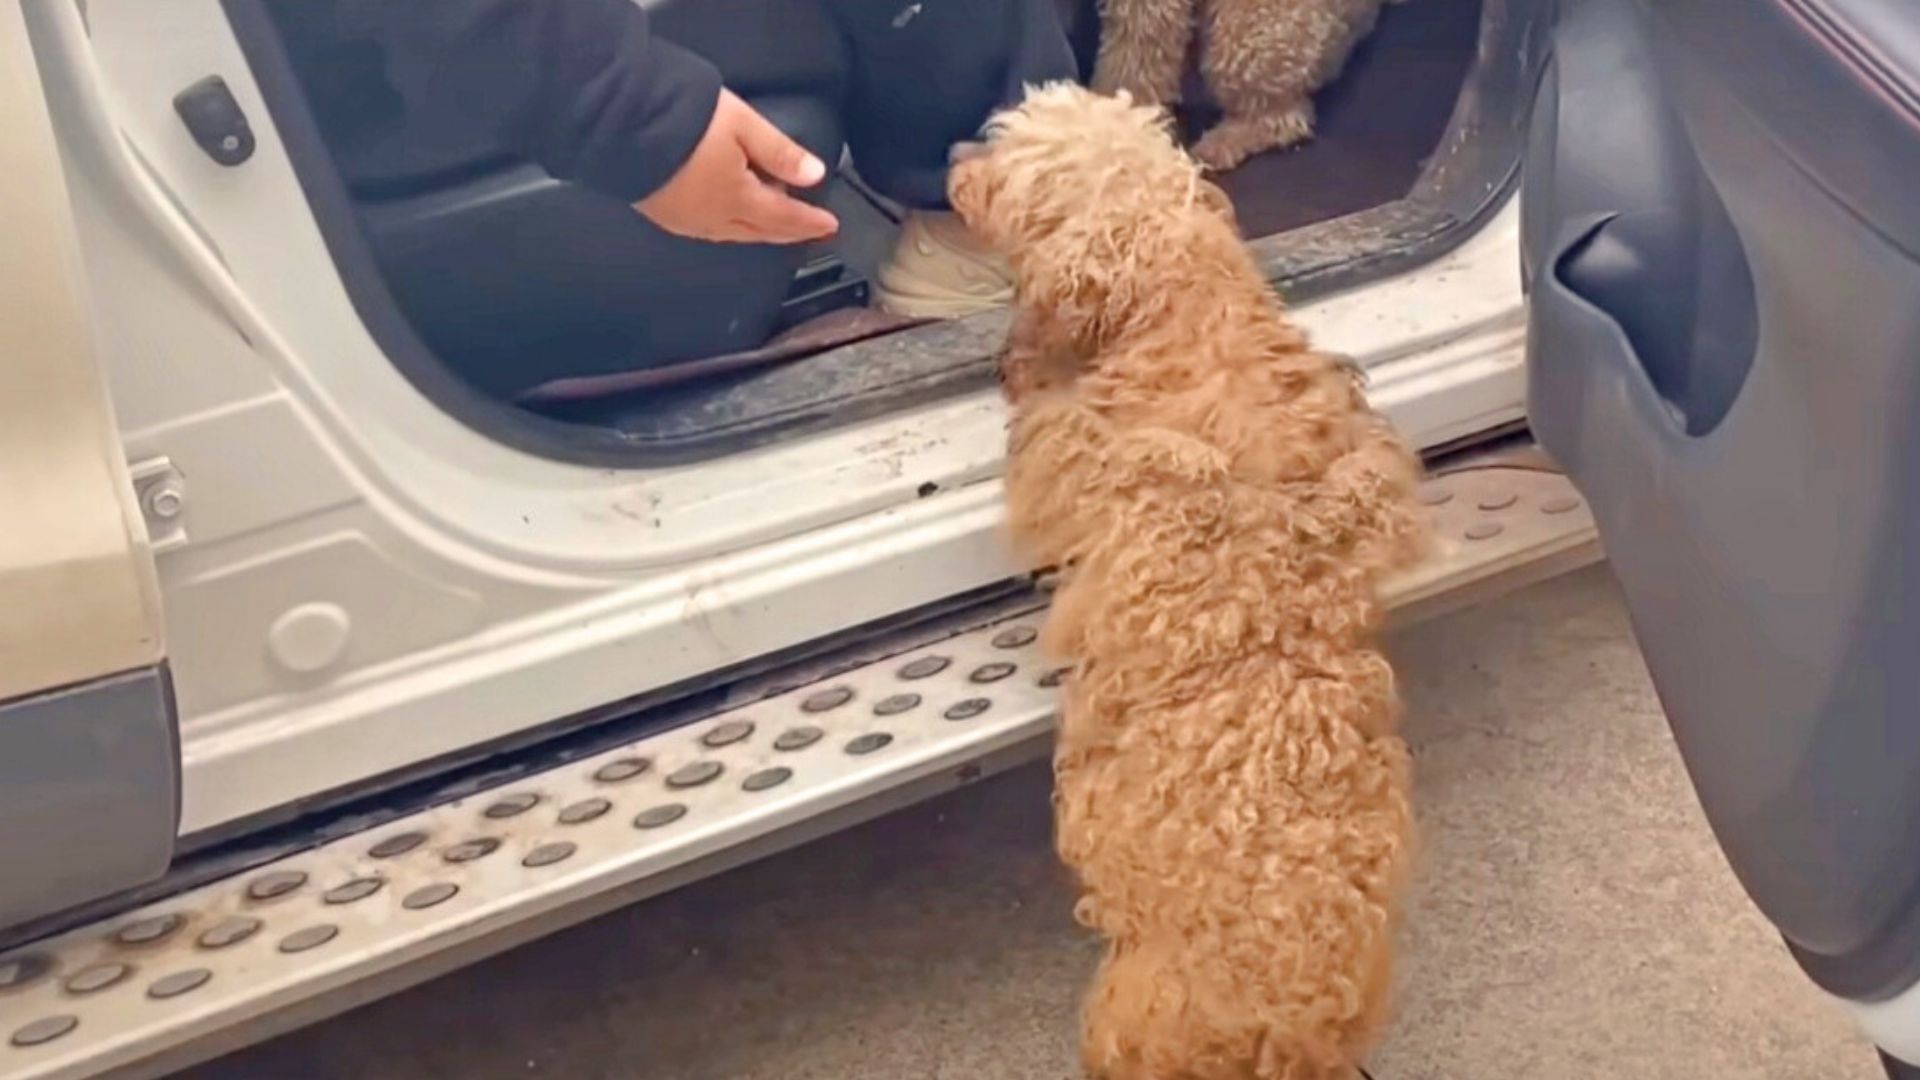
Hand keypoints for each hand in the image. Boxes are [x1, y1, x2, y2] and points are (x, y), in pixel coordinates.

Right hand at [636, 89, 838, 243]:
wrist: (621, 123)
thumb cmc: (686, 119)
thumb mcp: (743, 126)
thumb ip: (780, 152)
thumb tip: (815, 175)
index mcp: (738, 200)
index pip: (783, 217)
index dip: (809, 222)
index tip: (830, 226)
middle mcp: (713, 220)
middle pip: (760, 232)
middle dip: (787, 232)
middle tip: (809, 230)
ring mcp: (685, 221)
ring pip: (733, 235)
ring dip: (758, 231)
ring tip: (775, 222)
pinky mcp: (662, 215)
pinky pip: (708, 231)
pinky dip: (730, 229)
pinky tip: (732, 219)